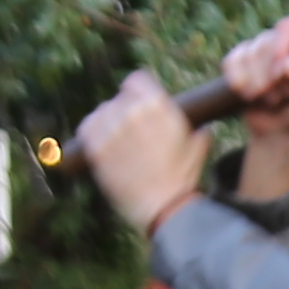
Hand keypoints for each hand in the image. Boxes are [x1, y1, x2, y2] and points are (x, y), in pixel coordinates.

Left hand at [71, 70, 208, 236]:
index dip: (137, 92)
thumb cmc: (183, 179)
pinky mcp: (96, 147)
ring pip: (101, 112)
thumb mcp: (198, 147)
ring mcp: (112, 129)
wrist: (165, 208)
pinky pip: (86, 128)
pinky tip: (99, 143)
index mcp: (158, 104)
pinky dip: (90, 133)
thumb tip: (203, 128)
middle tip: (130, 131)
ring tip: (115, 140)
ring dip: (107, 122)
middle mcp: (133, 111)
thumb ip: (198, 130)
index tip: (137, 103)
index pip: (136, 79)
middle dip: (124, 111)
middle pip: (118, 98)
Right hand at [214, 14, 288, 202]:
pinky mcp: (242, 63)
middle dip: (270, 72)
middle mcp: (286, 44)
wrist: (281, 134)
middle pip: (267, 40)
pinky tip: (248, 94)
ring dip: (255, 80)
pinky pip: (232, 60)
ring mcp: (263, 52)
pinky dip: (238, 78)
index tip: (284, 67)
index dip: (285, 43)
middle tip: (278, 94)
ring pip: (248, 51)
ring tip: (268, 98)